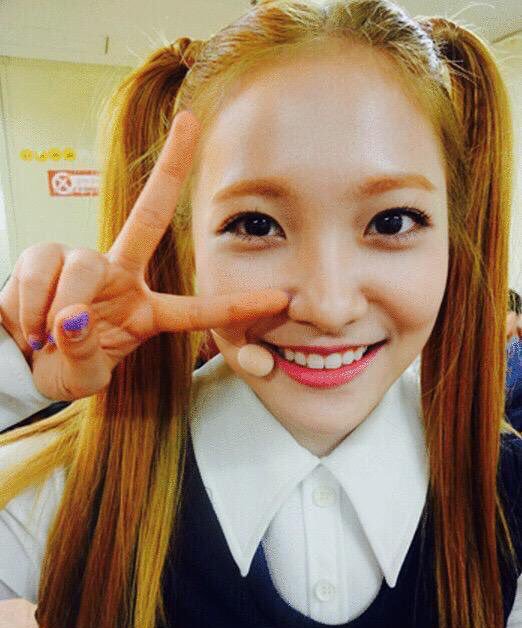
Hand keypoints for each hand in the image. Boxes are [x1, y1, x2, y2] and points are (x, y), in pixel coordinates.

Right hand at [0, 111, 288, 400]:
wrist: (20, 363)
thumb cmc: (60, 368)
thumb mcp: (80, 377)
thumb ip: (84, 354)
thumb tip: (73, 318)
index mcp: (145, 313)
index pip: (196, 311)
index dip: (236, 306)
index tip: (279, 298)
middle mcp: (122, 278)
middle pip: (148, 215)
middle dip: (170, 168)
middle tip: (189, 122)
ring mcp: (85, 264)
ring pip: (82, 263)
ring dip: (59, 304)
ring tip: (44, 337)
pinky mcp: (46, 257)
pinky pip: (41, 266)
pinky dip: (28, 302)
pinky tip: (26, 324)